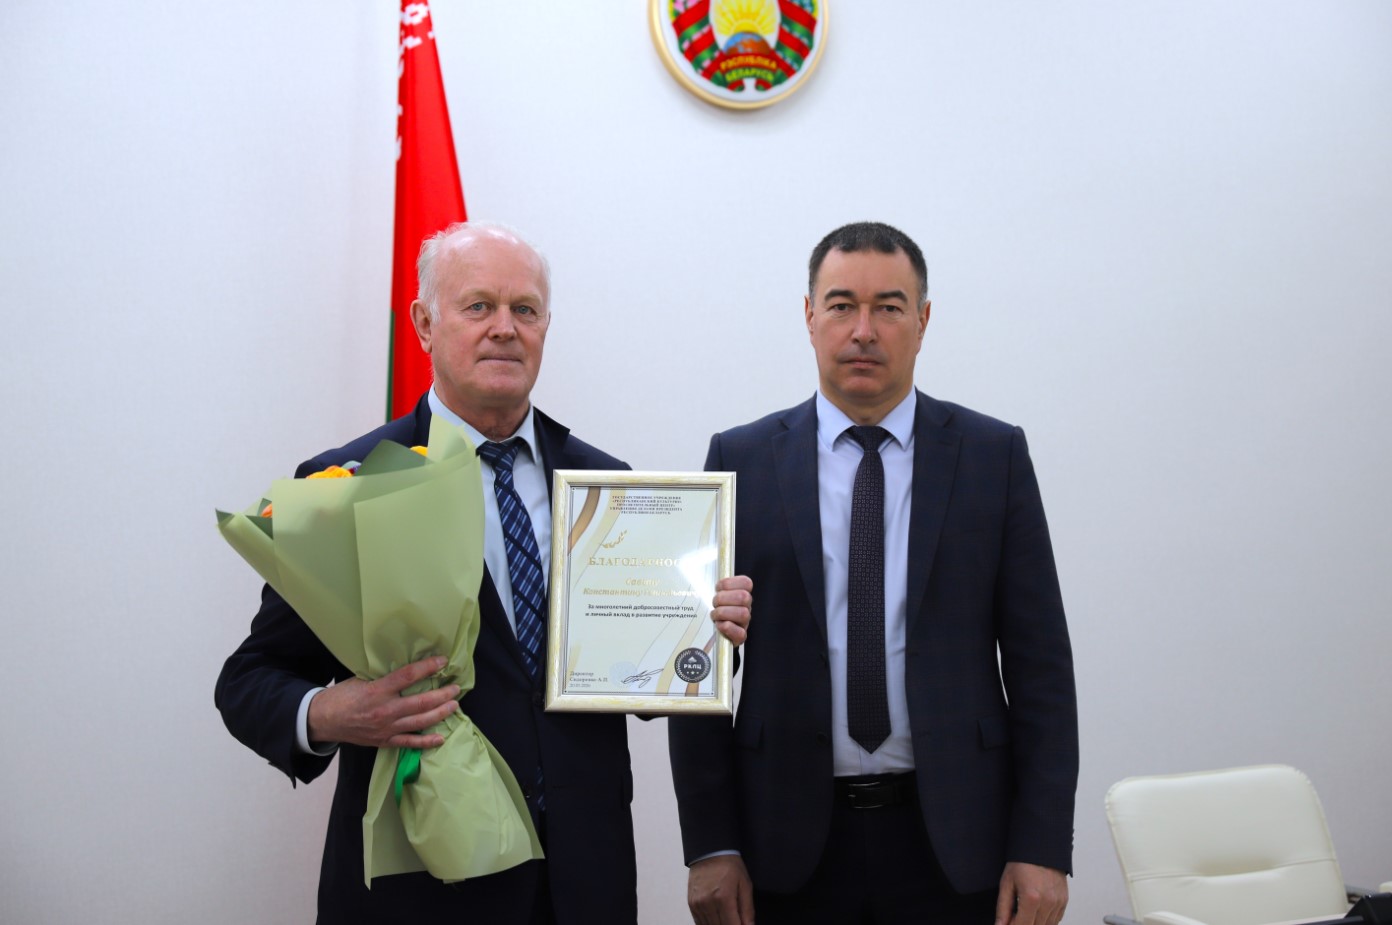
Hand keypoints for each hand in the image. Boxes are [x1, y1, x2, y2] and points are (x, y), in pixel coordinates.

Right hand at [307, 655, 459, 748]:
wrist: (323, 720)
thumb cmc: (341, 696)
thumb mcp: (361, 679)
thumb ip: (384, 677)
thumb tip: (409, 669)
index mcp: (377, 691)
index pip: (408, 676)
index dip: (428, 667)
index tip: (443, 661)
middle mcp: (384, 711)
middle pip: (421, 702)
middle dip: (442, 694)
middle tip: (456, 687)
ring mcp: (386, 728)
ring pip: (420, 722)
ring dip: (440, 713)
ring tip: (454, 705)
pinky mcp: (384, 741)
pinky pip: (409, 743)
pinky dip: (426, 741)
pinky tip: (441, 738)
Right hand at [687, 854, 754, 924]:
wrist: (710, 851)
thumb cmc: (730, 866)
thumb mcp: (745, 884)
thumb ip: (747, 909)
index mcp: (724, 898)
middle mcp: (708, 902)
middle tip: (735, 920)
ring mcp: (698, 904)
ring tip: (727, 918)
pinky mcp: (691, 903)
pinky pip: (699, 923)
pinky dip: (708, 924)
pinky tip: (716, 919)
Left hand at [711, 575, 752, 644]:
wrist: (709, 632)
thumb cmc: (712, 609)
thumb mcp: (712, 595)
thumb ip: (710, 584)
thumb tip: (699, 573)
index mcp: (742, 593)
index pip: (746, 583)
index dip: (729, 583)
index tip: (717, 588)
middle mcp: (746, 607)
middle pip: (744, 597)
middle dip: (723, 599)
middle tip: (714, 603)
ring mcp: (744, 622)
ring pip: (743, 613)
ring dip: (723, 613)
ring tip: (714, 615)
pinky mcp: (740, 637)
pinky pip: (740, 633)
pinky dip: (727, 628)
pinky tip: (719, 625)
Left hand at [996, 861, 1067, 924]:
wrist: (1041, 847)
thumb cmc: (1022, 862)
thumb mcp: (1007, 883)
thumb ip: (1003, 908)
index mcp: (1031, 898)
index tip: (1007, 923)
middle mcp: (1047, 902)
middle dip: (1022, 924)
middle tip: (1014, 916)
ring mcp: (1058, 902)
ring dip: (1034, 923)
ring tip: (1024, 913)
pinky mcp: (1064, 901)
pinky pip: (1055, 920)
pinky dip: (1045, 920)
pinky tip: (1036, 912)